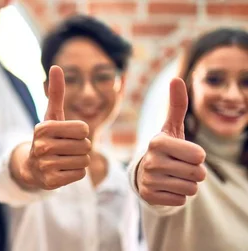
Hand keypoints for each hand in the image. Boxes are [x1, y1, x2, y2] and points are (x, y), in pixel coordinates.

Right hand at [13, 66, 90, 189]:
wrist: (31, 168)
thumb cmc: (47, 137)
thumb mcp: (51, 116)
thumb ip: (56, 92)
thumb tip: (56, 66)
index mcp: (43, 128)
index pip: (83, 129)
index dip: (80, 132)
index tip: (67, 135)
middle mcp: (42, 146)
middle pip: (85, 145)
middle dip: (80, 147)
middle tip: (65, 149)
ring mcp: (45, 165)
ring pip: (84, 160)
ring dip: (79, 160)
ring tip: (64, 159)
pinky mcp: (50, 182)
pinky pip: (80, 174)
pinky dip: (75, 173)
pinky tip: (62, 170)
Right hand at [137, 78, 206, 205]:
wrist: (144, 172)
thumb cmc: (165, 147)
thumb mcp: (172, 127)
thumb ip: (177, 104)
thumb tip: (176, 78)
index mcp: (158, 142)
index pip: (199, 155)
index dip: (198, 156)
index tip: (185, 152)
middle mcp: (151, 161)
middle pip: (198, 173)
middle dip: (195, 172)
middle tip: (181, 167)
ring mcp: (149, 179)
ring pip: (191, 188)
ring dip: (188, 184)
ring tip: (175, 176)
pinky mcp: (149, 196)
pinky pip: (180, 200)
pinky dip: (178, 195)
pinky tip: (167, 187)